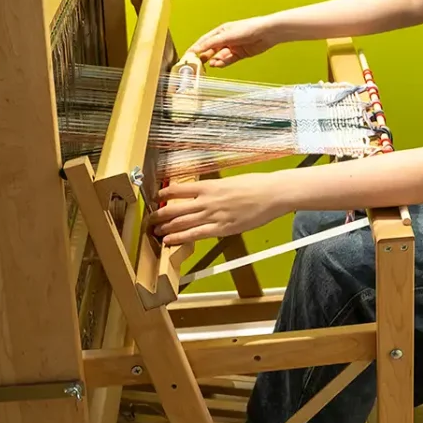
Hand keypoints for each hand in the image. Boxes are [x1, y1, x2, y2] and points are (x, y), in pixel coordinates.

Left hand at [147, 175, 287, 244]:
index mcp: (209, 185)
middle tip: (149, 219)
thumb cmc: (256, 185)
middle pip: (175, 208)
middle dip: (159, 215)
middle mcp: (207, 200)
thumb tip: (205, 192)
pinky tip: (169, 241)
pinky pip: (196, 235)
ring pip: (182, 222)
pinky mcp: (222, 228)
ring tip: (155, 231)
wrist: (272, 194)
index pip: (178, 189)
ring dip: (166, 227)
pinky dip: (180, 238)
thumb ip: (215, 188)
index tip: (156, 198)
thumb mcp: (231, 181)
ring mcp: (213, 215)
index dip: (164, 194)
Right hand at [188, 15, 280, 67]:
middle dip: (204, 56)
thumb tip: (198, 48)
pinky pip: (228, 60)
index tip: (188, 55)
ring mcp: (233, 47)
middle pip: (211, 50)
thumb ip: (212, 43)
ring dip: (215, 60)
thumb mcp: (227, 35)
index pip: (205, 41)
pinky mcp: (240, 54)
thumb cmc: (249, 28)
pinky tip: (218, 64)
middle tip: (198, 64)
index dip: (196, 48)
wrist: (267, 33)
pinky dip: (223, 62)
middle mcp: (226, 39)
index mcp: (221, 31)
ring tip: (211, 64)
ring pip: (220, 56)